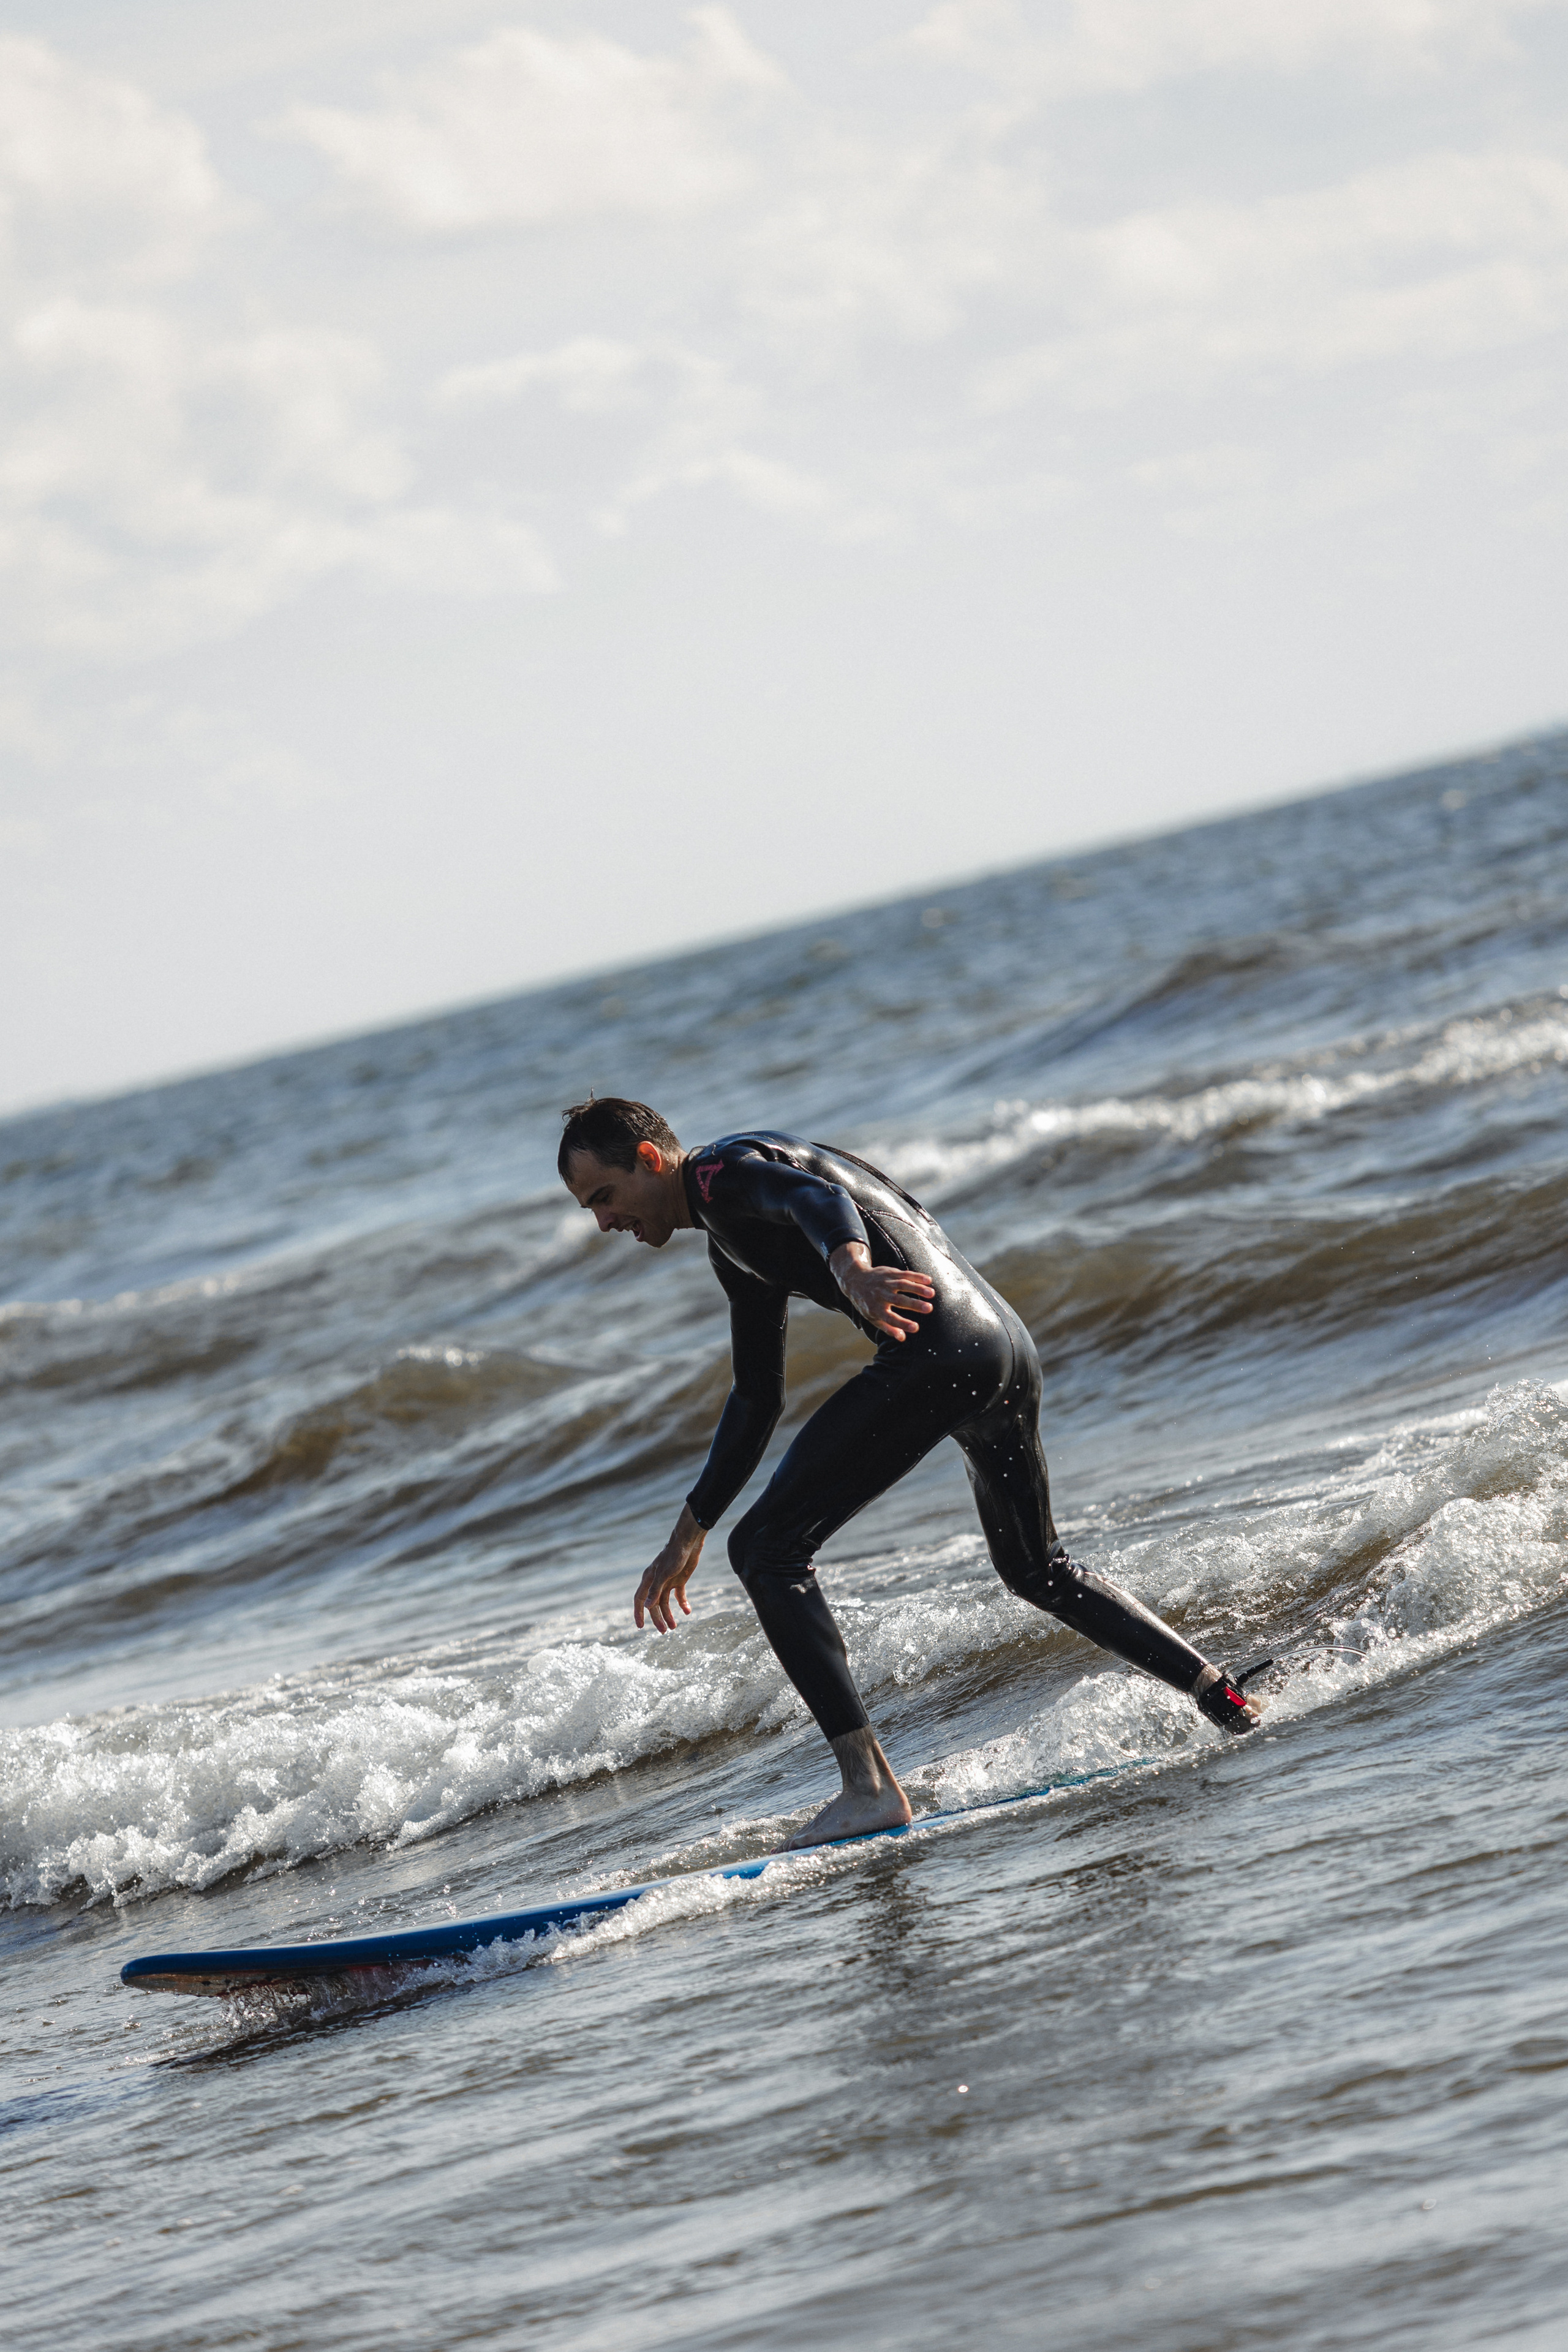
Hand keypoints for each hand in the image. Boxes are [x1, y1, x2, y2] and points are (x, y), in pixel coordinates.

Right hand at [635, 1503, 705, 1631]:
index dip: (638, 1613)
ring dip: (669, 1614)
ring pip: (666, 1602)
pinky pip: (679, 1596)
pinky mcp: (679, 1580)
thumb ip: (656, 1590)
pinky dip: (682, 1604)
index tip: (640, 1627)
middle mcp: (656, 1582)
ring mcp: (668, 1581)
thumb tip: (647, 1607)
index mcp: (649, 1579)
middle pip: (654, 1604)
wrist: (689, 1541)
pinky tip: (687, 1611)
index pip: (640, 1599)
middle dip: (658, 1618)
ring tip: (675, 1626)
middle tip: (665, 1631)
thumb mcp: (665, 1574)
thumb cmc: (675, 1555)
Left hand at [828, 1242, 935, 1340]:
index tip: (916, 1328)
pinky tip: (929, 1280)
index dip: (902, 1324)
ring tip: (932, 1293)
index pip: (890, 1318)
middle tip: (929, 1309)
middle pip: (898, 1300)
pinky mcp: (889, 1272)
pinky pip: (904, 1274)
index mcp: (875, 1309)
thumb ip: (888, 1328)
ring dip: (918, 1288)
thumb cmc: (866, 1303)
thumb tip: (903, 1338)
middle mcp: (880, 1295)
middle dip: (914, 1304)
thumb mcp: (872, 1318)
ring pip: (902, 1285)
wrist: (854, 1280)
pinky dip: (916, 1276)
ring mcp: (885, 1283)